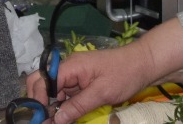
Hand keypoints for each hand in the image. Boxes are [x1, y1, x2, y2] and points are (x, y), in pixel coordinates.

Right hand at [45, 42, 159, 123]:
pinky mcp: (82, 82)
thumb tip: (56, 120)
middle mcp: (69, 68)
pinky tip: (65, 117)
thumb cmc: (124, 74)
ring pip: (53, 90)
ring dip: (52, 106)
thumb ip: (77, 106)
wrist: (144, 64)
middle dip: (40, 100)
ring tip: (54, 122)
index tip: (40, 117)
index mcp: (71, 65)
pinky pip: (66, 93)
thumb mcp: (101, 93)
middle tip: (45, 120)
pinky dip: (63, 105)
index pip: (43, 79)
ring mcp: (75, 75)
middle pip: (43, 81)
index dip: (38, 98)